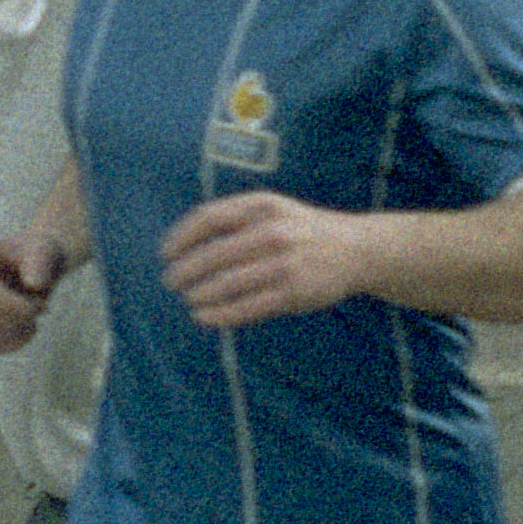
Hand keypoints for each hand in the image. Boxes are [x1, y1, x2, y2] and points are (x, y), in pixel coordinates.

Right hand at [0, 230, 68, 353]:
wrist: (37, 266)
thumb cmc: (39, 255)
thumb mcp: (46, 251)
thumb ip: (40, 264)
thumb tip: (33, 283)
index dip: (10, 304)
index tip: (41, 308)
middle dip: (21, 318)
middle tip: (42, 308)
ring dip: (18, 332)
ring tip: (33, 320)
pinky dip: (13, 344)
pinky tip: (26, 330)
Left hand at [159, 189, 367, 328]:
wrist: (357, 249)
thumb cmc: (304, 229)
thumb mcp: (274, 209)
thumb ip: (237, 219)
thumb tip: (188, 241)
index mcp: (263, 206)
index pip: (210, 217)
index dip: (182, 236)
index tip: (165, 253)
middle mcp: (272, 231)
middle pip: (215, 253)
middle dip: (186, 270)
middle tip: (170, 282)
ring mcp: (284, 263)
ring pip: (229, 282)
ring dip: (201, 294)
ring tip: (187, 300)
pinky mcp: (294, 292)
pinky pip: (249, 306)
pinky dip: (221, 314)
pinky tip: (205, 317)